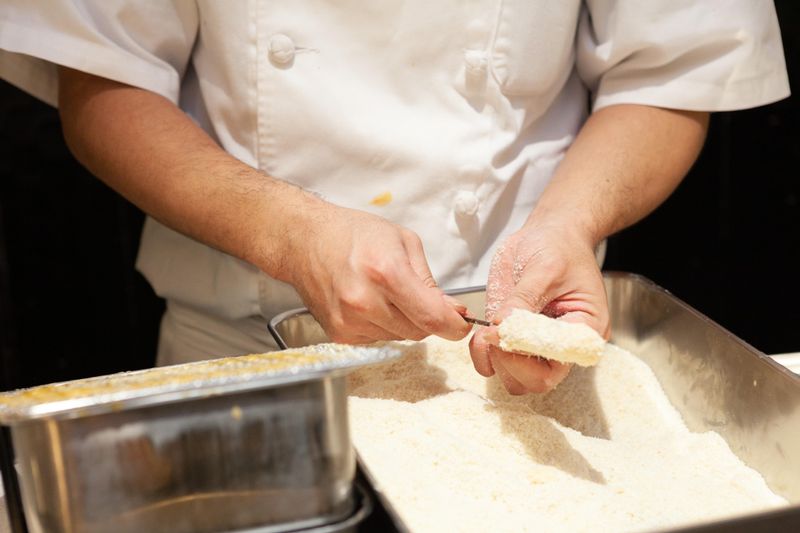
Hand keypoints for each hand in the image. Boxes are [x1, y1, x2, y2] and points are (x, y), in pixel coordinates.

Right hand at [283, 200, 471, 343]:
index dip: (455, 326)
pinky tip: (368, 302)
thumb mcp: (403, 242)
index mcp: (386, 272)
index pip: (433, 318)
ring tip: (383, 292)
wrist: (304, 240)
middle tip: (415, 294)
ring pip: (401, 337)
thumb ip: (430, 281)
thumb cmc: (353, 234)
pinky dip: (382, 325)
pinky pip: (379, 339)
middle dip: (427, 317)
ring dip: (403, 321)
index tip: (462, 323)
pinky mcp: (339, 334)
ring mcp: (349, 321)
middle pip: (420, 331)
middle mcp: (365, 301)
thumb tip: (453, 312)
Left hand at [469, 223, 608, 393]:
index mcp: (584, 332)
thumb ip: (524, 299)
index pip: (558, 365)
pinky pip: (495, 362)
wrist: (550, 233)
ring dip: (493, 360)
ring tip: (485, 331)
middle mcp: (560, 346)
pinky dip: (482, 353)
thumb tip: (502, 327)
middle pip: (535, 381)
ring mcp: (534, 345)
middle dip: (509, 362)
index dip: (528, 357)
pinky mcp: (512, 337)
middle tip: (493, 332)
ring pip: (512, 378)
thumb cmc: (560, 247)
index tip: (505, 331)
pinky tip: (479, 332)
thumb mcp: (545, 268)